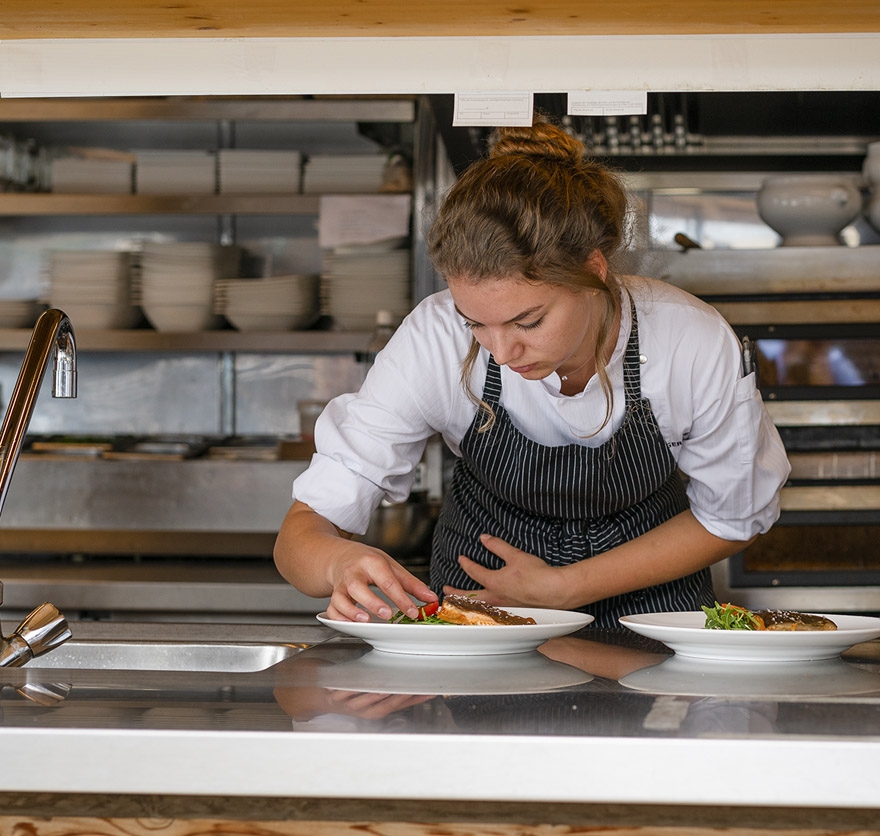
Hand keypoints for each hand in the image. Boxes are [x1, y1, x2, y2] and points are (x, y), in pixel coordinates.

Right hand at [326, 540, 436, 622]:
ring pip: (340, 597)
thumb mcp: (391, 566)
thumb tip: (431, 598)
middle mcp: (354, 573)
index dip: (401, 598)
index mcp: (372, 562)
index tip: (413, 612)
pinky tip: (350, 624)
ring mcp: (341, 585)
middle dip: (371, 602)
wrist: (341, 556)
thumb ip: (411, 584)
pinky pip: (332, 608)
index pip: (387, 580)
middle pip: (358, 586)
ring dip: (351, 611)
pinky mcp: (333, 595)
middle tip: (387, 614)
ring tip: (365, 621)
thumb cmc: (368, 562)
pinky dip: (338, 618)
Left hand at [442, 533, 571, 608]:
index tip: (461, 558)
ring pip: (478, 606)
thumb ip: (497, 546)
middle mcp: (496, 597)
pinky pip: (490, 612)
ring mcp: (503, 606)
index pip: (474, 571)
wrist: (554, 591)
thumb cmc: (537, 575)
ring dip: (466, 603)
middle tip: (446, 591)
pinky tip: (483, 609)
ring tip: (459, 603)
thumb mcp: (515, 555)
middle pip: (469, 596)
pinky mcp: (512, 611)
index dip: (466, 563)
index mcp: (494, 582)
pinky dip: (480, 610)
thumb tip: (484, 538)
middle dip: (455, 593)